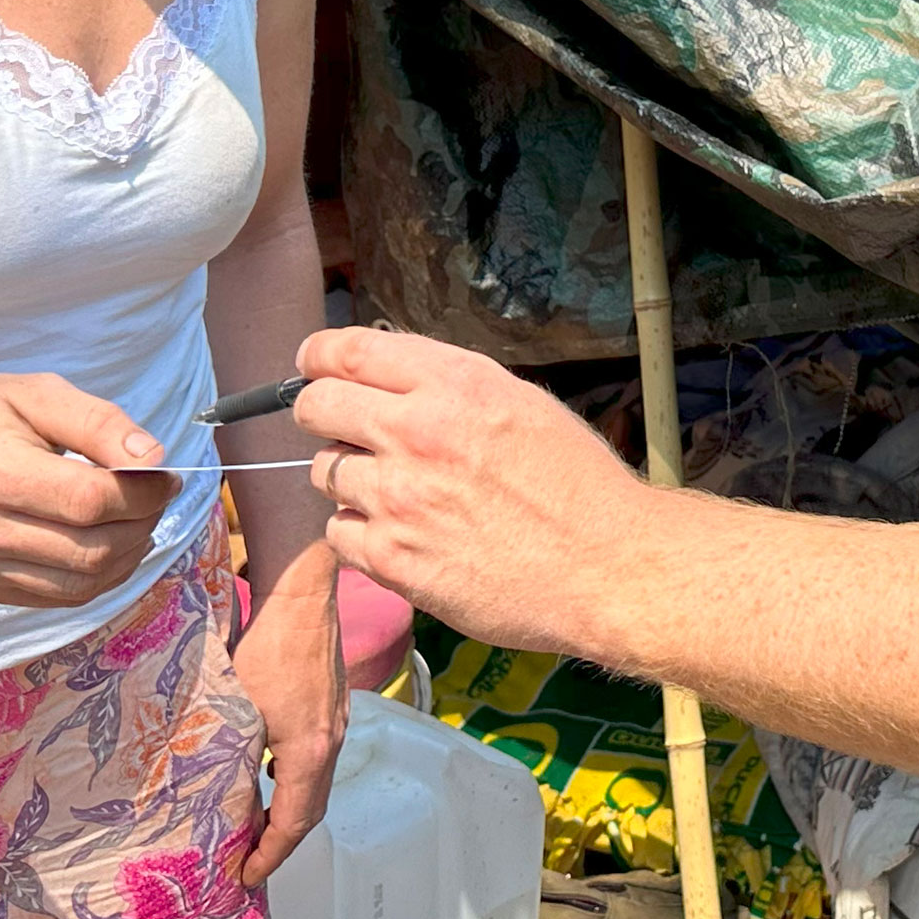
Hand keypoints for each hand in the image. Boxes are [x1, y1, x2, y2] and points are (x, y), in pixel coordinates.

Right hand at [0, 372, 176, 606]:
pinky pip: (63, 597)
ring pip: (83, 584)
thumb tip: (153, 459)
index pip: (90, 502)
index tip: (166, 475)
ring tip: (137, 517)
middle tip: (156, 495)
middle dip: (143, 523)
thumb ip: (98, 422)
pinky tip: (109, 541)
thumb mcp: (38, 394)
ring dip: (129, 554)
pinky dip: (100, 574)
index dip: (144, 493)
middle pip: (92, 550)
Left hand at [231, 543, 349, 887]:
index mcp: (309, 751)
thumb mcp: (234, 707)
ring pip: (315, 785)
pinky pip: (316, 761)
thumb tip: (202, 792)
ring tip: (253, 830)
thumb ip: (225, 753)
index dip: (268, 856)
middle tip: (247, 864)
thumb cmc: (266, 644)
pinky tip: (266, 778)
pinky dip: (294, 783)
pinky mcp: (333, 705)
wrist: (303, 593)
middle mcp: (331, 742)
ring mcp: (337, 723)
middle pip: (310, 810)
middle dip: (279, 843)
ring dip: (288, 813)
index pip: (292, 823)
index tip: (243, 878)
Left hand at [294, 328, 648, 653]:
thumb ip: (454, 387)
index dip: (319, 356)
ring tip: (394, 493)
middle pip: (316, 407)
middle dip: (320, 413)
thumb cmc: (577, 485)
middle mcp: (418, 432)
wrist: (606, 567)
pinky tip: (399, 535)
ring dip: (348, 478)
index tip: (312, 365)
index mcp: (457, 385)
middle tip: (341, 429)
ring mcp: (397, 498)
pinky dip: (359, 533)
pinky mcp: (390, 558)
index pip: (350, 351)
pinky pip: (337, 533)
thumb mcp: (524, 405)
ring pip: (323, 472)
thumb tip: (392, 381)